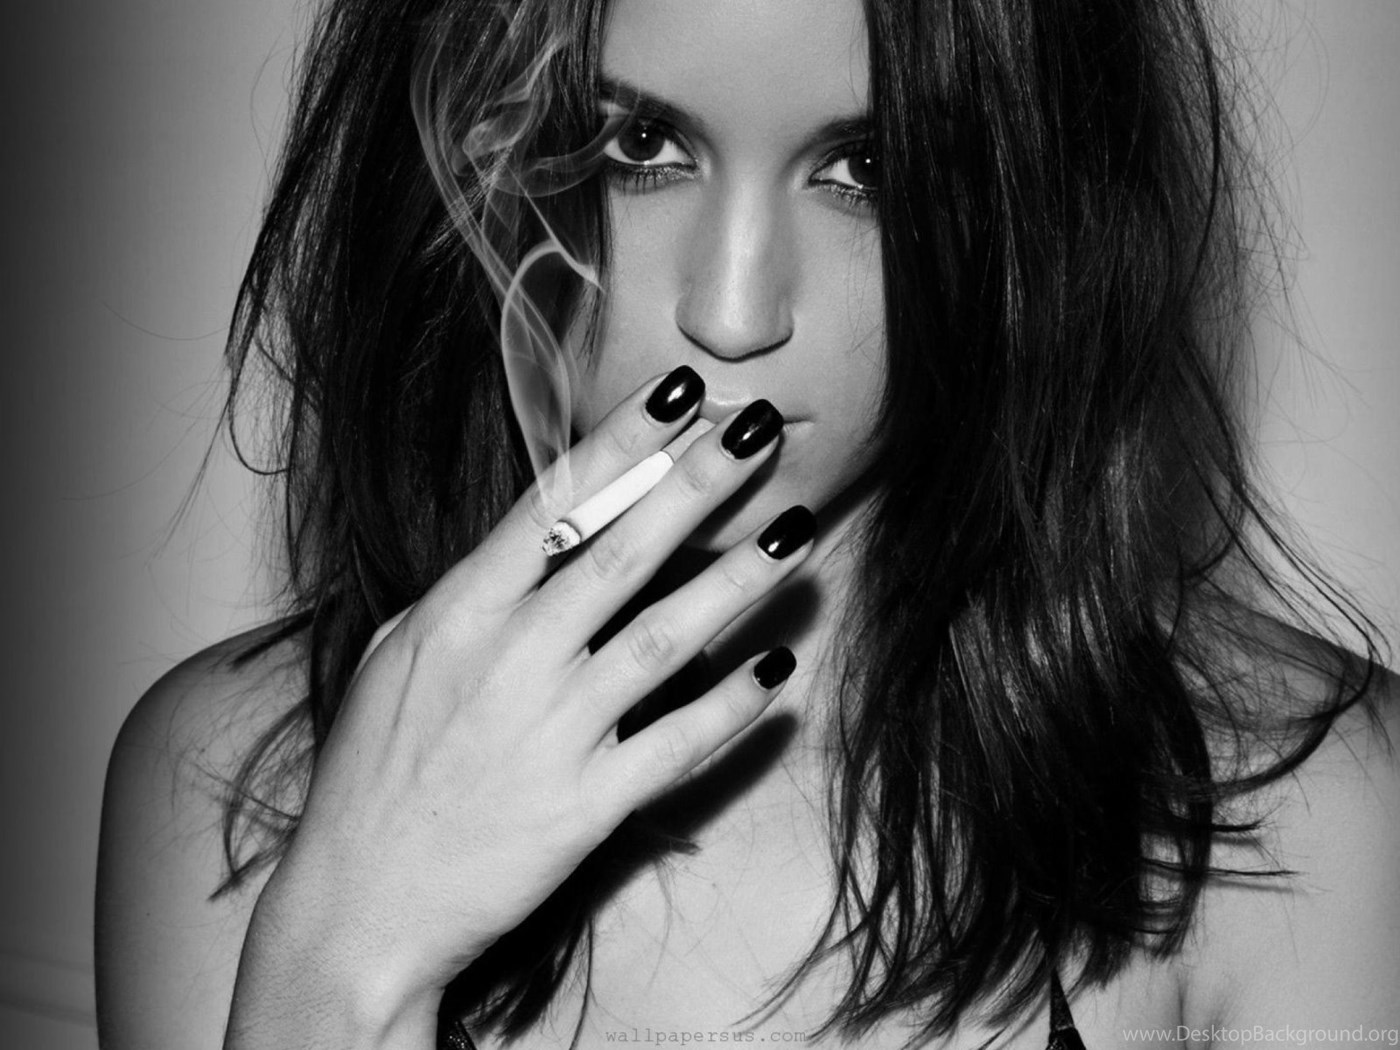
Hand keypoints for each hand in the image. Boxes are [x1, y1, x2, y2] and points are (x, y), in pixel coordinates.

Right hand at [233, 367, 813, 1042]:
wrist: (359, 908)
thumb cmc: (370, 777)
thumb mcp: (392, 662)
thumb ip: (464, 599)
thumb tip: (531, 543)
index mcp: (458, 615)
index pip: (551, 507)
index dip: (622, 443)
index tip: (679, 395)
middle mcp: (511, 662)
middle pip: (621, 556)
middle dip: (697, 486)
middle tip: (759, 432)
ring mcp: (553, 734)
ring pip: (664, 640)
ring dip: (738, 583)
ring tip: (797, 530)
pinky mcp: (585, 806)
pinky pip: (675, 745)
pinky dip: (729, 706)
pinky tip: (778, 666)